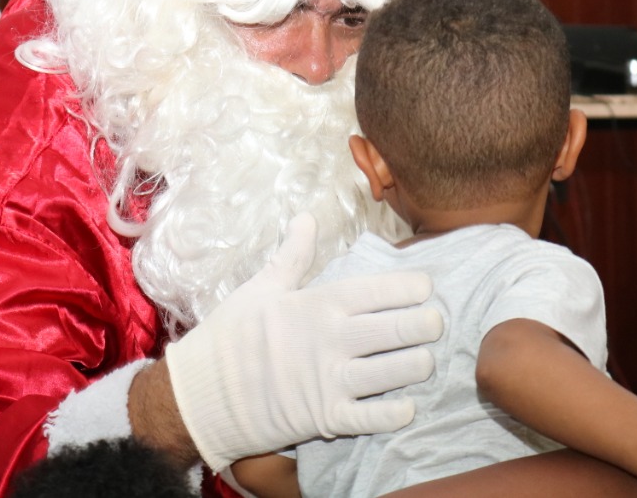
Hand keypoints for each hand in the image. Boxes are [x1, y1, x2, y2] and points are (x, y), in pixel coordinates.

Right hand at [165, 213, 443, 471]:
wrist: (201, 393)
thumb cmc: (231, 336)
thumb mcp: (261, 287)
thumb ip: (293, 254)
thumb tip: (307, 217)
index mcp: (318, 303)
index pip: (379, 290)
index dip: (411, 288)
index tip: (426, 289)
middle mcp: (332, 340)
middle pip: (399, 330)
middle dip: (426, 325)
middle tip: (435, 324)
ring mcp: (331, 381)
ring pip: (397, 371)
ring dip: (419, 365)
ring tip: (424, 360)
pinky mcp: (326, 419)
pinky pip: (376, 417)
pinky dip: (398, 412)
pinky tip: (408, 405)